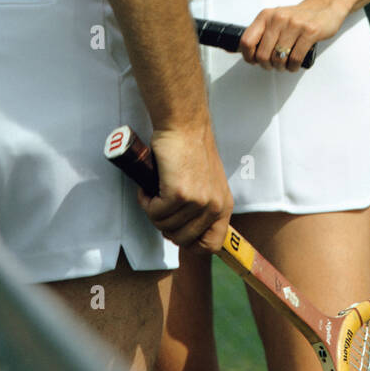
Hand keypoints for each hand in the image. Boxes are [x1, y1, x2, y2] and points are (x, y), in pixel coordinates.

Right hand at [139, 123, 232, 252]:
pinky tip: (147, 187)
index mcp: (224, 206)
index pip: (211, 244)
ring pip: (164, 226)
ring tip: (153, 192)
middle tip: (159, 208)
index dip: (190, 244)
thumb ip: (203, 206)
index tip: (175, 232)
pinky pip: (154, 212)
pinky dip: (145, 201)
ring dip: (153, 211)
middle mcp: (214, 206)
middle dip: (165, 227)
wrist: (184, 126)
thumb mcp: (209, 183)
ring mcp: (197, 202)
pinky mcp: (178, 194)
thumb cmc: (191, 149)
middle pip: (183, 240)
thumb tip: (185, 229)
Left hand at [240, 0, 351, 71]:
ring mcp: (294, 25)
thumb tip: (235, 49)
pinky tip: (293, 65)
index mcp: (266, 16)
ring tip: (284, 65)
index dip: (248, 56)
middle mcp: (278, 18)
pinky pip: (295, 58)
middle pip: (263, 54)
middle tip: (272, 65)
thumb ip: (259, 33)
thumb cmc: (297, 18)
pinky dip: (292, 67)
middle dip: (267, 65)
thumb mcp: (274, 20)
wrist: (324, 8)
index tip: (254, 61)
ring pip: (278, 58)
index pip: (247, 40)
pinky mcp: (309, 32)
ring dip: (281, 67)